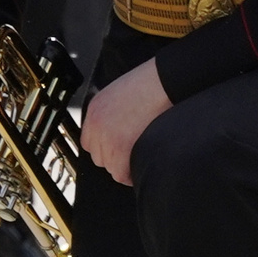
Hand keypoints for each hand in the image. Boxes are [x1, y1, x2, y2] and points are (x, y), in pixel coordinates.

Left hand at [82, 58, 170, 185]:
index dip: (108, 149)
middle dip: (117, 158)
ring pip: (111, 167)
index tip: (121, 150)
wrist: (166, 81)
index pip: (91, 141)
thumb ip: (115, 112)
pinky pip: (122, 174)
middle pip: (99, 156)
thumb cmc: (154, 84)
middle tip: (135, 154)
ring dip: (126, 166)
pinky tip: (143, 166)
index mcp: (96, 109)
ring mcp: (107, 137)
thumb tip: (121, 128)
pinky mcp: (121, 147)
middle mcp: (97, 124)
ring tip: (141, 158)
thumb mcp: (123, 93)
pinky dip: (132, 175)